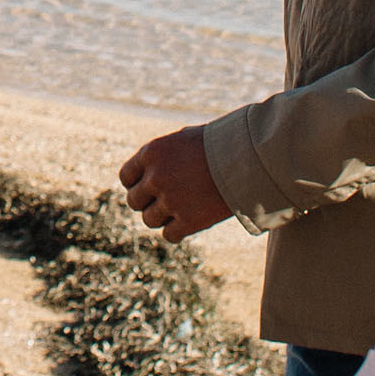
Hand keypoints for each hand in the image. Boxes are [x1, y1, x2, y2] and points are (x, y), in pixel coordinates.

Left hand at [117, 125, 227, 243]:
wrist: (248, 159)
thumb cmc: (219, 145)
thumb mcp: (184, 140)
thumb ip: (162, 157)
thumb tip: (147, 173)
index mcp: (151, 153)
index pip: (126, 177)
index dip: (136, 184)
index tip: (148, 187)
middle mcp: (155, 177)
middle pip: (134, 201)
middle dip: (148, 202)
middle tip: (165, 200)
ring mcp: (170, 200)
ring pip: (149, 220)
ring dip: (163, 217)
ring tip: (181, 209)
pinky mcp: (187, 221)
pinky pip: (168, 234)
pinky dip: (177, 231)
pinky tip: (188, 222)